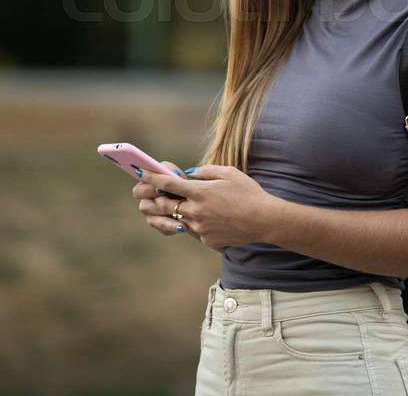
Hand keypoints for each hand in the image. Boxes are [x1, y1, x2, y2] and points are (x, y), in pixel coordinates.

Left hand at [138, 164, 274, 251]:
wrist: (264, 220)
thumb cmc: (248, 192)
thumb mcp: (228, 173)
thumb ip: (205, 171)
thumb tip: (189, 174)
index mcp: (200, 192)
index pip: (168, 184)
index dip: (151, 177)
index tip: (140, 172)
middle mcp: (196, 211)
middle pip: (165, 205)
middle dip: (156, 198)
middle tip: (152, 192)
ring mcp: (200, 228)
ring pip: (177, 219)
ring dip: (174, 211)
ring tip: (180, 205)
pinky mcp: (206, 240)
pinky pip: (193, 230)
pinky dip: (194, 222)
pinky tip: (209, 218)